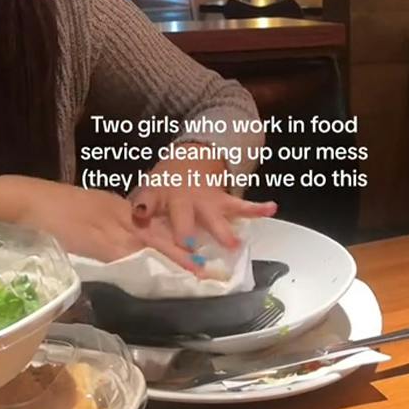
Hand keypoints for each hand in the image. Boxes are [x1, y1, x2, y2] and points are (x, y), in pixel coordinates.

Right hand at [0, 176, 216, 273]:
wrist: (19, 199)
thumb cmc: (41, 210)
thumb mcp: (79, 220)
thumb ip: (96, 234)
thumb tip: (107, 253)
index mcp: (115, 208)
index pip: (153, 226)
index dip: (174, 239)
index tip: (194, 251)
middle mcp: (118, 214)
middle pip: (160, 233)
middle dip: (185, 250)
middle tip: (208, 266)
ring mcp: (108, 225)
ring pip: (150, 243)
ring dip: (174, 258)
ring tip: (197, 272)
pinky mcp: (95, 240)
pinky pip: (126, 254)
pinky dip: (144, 265)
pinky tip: (159, 274)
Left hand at [127, 155, 276, 265]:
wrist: (189, 161)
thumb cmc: (165, 184)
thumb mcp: (148, 189)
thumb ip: (142, 204)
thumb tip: (138, 215)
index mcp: (160, 194)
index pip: (149, 200)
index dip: (145, 207)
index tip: (143, 215)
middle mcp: (183, 198)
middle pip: (184, 216)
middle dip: (186, 232)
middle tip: (188, 248)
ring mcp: (205, 200)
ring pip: (215, 214)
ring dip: (224, 230)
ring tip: (235, 243)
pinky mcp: (224, 201)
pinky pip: (241, 205)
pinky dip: (257, 208)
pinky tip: (271, 208)